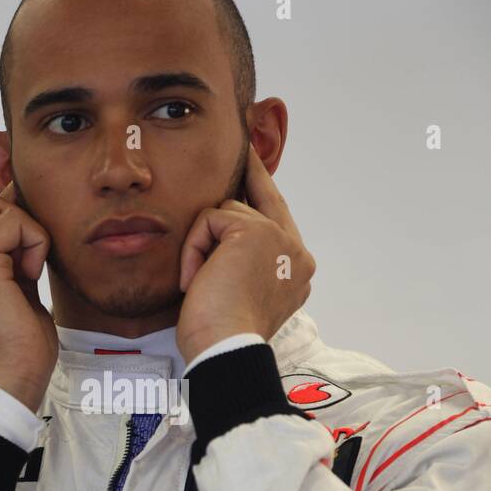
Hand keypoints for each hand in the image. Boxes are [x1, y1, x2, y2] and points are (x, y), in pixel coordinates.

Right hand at [0, 184, 58, 411]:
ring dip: (25, 231)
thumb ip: (13, 259)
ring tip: (28, 272)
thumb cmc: (18, 350)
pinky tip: (31, 275)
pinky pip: (12, 222)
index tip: (27, 265)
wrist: (9, 382)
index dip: (9, 225)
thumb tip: (27, 221)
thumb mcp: (16, 292)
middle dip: (15, 221)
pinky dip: (34, 241)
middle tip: (28, 265)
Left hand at [176, 144, 315, 366]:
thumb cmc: (221, 333)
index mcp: (297, 268)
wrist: (224, 349)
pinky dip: (193, 248)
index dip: (263, 186)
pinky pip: (208, 219)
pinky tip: (195, 280)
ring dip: (201, 244)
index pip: (278, 216)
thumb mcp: (240, 291)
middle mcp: (297, 251)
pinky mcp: (255, 231)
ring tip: (198, 282)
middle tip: (244, 140)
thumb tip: (224, 226)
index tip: (255, 161)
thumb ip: (245, 259)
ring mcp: (280, 239)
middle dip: (251, 170)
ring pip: (226, 211)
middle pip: (262, 198)